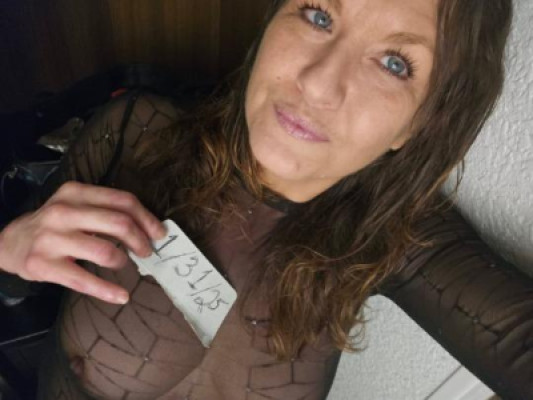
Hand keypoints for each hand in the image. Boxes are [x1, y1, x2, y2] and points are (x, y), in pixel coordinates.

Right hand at [0, 181, 166, 303]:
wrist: (10, 242)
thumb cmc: (55, 225)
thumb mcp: (76, 205)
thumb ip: (107, 210)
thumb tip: (148, 226)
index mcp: (76, 193)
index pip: (123, 201)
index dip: (147, 218)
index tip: (159, 233)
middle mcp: (63, 212)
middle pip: (119, 223)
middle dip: (141, 240)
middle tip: (146, 252)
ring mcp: (52, 239)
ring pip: (106, 252)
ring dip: (123, 262)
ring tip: (123, 264)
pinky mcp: (44, 266)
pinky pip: (85, 281)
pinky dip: (108, 291)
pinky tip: (122, 296)